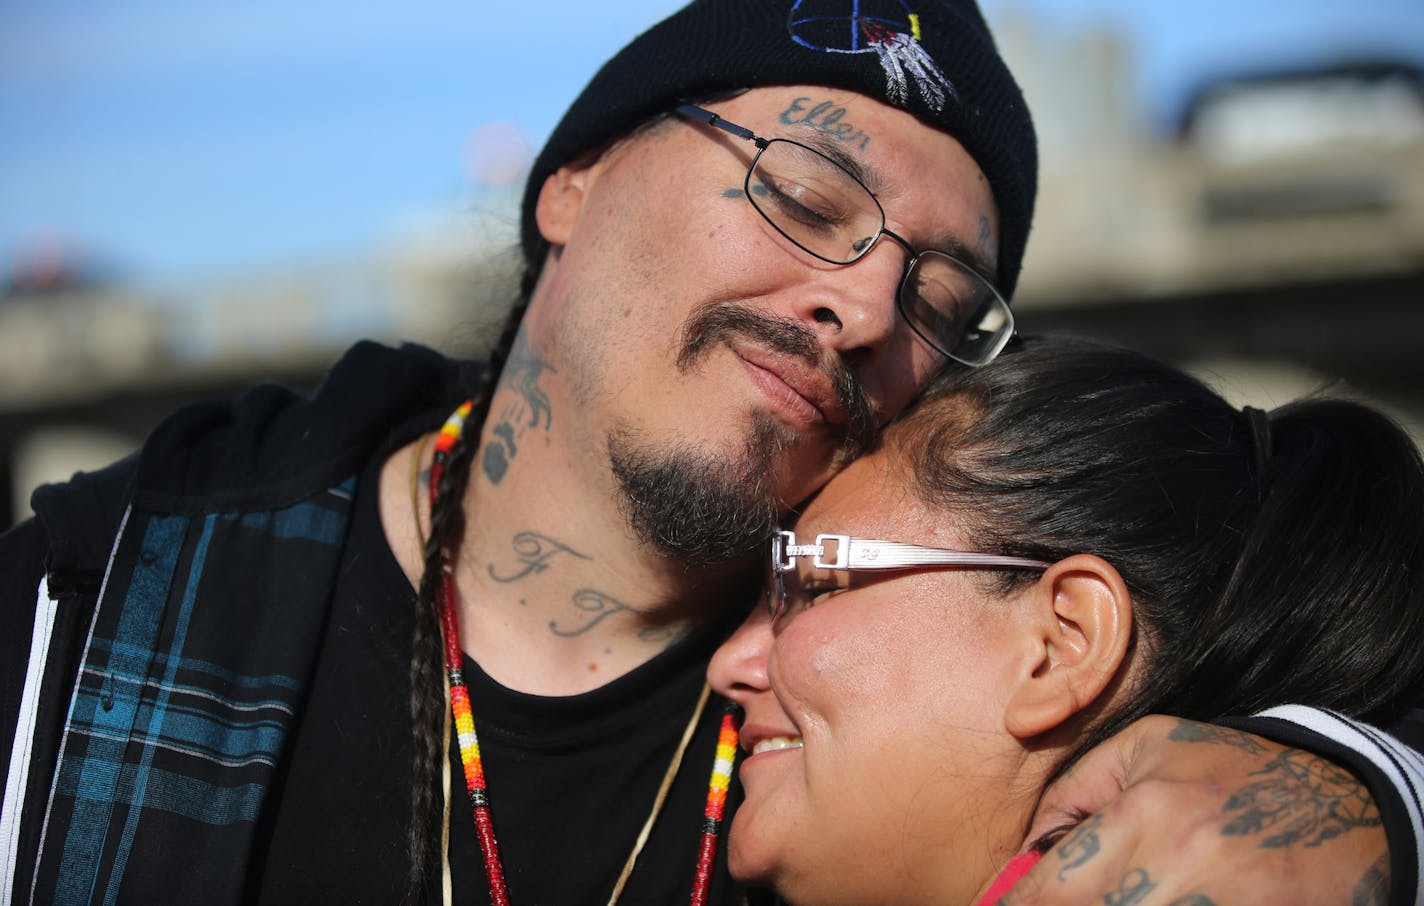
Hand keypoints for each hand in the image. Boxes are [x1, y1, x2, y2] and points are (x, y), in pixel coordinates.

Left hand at [999, 715, 1390, 904]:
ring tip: (1114, 895)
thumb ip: (1073, 794)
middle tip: (1042, 904)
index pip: (1050, 891)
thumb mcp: (1147, 750)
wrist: (1348, 804)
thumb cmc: (1230, 771)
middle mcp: (1182, 868)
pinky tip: (1146, 903)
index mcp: (1148, 815)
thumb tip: (1023, 854)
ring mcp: (1223, 905)